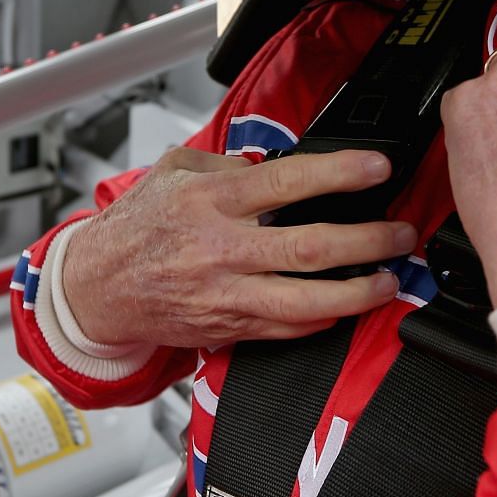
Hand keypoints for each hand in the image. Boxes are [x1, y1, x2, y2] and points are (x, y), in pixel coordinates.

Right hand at [60, 146, 416, 348]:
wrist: (96, 287)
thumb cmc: (138, 228)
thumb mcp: (175, 173)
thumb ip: (229, 166)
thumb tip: (277, 165)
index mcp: (211, 201)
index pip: (287, 183)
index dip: (339, 173)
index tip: (377, 168)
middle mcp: (223, 250)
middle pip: (310, 248)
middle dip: (367, 241)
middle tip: (400, 233)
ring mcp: (227, 295)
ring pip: (306, 302)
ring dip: (357, 293)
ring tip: (387, 280)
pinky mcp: (229, 328)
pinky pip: (287, 331)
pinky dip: (323, 320)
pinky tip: (347, 307)